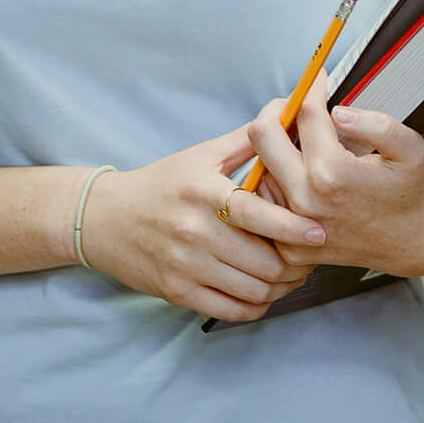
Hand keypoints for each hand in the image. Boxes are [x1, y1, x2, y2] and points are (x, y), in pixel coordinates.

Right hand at [77, 127, 327, 321]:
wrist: (105, 218)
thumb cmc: (160, 184)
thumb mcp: (201, 155)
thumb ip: (247, 141)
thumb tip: (287, 113)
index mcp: (203, 191)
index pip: (255, 215)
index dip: (292, 227)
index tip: (318, 232)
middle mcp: (193, 230)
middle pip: (262, 261)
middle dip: (294, 263)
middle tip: (308, 255)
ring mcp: (184, 265)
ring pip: (252, 290)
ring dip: (280, 287)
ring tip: (291, 274)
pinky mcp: (177, 292)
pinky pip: (232, 310)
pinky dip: (256, 306)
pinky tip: (263, 292)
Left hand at [245, 69, 423, 279]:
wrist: (414, 243)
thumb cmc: (412, 195)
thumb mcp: (410, 150)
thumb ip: (376, 124)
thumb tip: (339, 111)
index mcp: (333, 174)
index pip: (306, 114)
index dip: (312, 87)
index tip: (317, 78)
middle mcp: (306, 200)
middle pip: (262, 135)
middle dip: (278, 109)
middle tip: (296, 104)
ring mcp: (293, 227)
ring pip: (259, 166)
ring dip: (276, 147)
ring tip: (303, 142)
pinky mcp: (288, 246)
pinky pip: (265, 200)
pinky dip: (276, 179)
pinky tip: (300, 173)